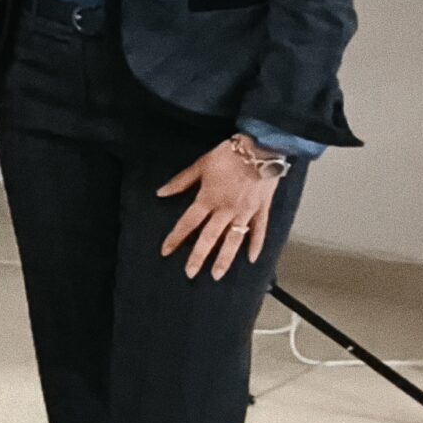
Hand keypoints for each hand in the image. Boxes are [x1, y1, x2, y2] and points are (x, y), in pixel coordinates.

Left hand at [157, 141, 281, 280]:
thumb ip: (181, 182)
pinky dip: (256, 245)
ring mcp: (245, 212)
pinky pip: (259, 231)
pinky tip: (251, 259)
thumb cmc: (229, 154)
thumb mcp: (200, 165)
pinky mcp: (261, 210)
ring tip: (217, 275)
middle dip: (198, 257)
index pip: (188, 223)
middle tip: (189, 273)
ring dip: (224, 259)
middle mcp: (226, 210)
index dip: (175, 237)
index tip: (166, 251)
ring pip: (233, 240)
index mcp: (208, 199)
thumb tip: (161, 192)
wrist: (260, 147)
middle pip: (209, 238)